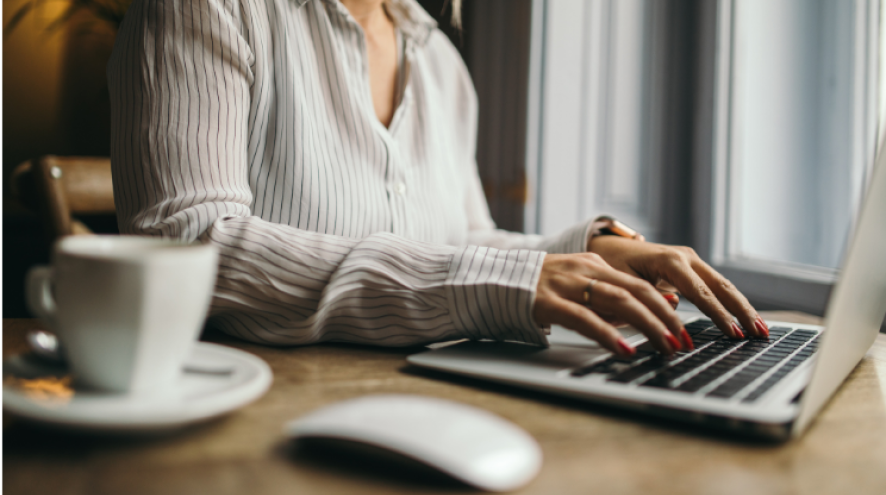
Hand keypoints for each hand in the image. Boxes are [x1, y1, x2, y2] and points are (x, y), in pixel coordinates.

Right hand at [533, 253, 689, 355]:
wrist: (491, 281)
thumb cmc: (538, 290)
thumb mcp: (579, 289)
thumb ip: (612, 299)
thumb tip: (658, 308)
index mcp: (594, 265)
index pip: (640, 284)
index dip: (666, 307)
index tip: (685, 330)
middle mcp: (584, 270)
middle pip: (636, 291)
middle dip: (664, 318)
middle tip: (683, 342)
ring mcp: (565, 284)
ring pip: (617, 301)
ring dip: (647, 325)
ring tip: (664, 346)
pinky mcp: (546, 301)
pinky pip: (583, 318)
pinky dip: (608, 334)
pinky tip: (624, 349)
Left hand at [588, 235, 767, 339]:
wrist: (609, 248)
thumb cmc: (612, 266)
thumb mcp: (623, 283)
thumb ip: (647, 296)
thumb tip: (675, 307)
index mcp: (669, 260)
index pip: (700, 292)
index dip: (718, 315)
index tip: (732, 333)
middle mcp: (685, 257)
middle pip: (721, 286)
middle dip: (742, 311)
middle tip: (759, 334)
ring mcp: (691, 260)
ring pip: (724, 286)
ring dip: (743, 308)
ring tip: (760, 330)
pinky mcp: (692, 267)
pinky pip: (716, 286)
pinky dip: (732, 303)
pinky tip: (745, 320)